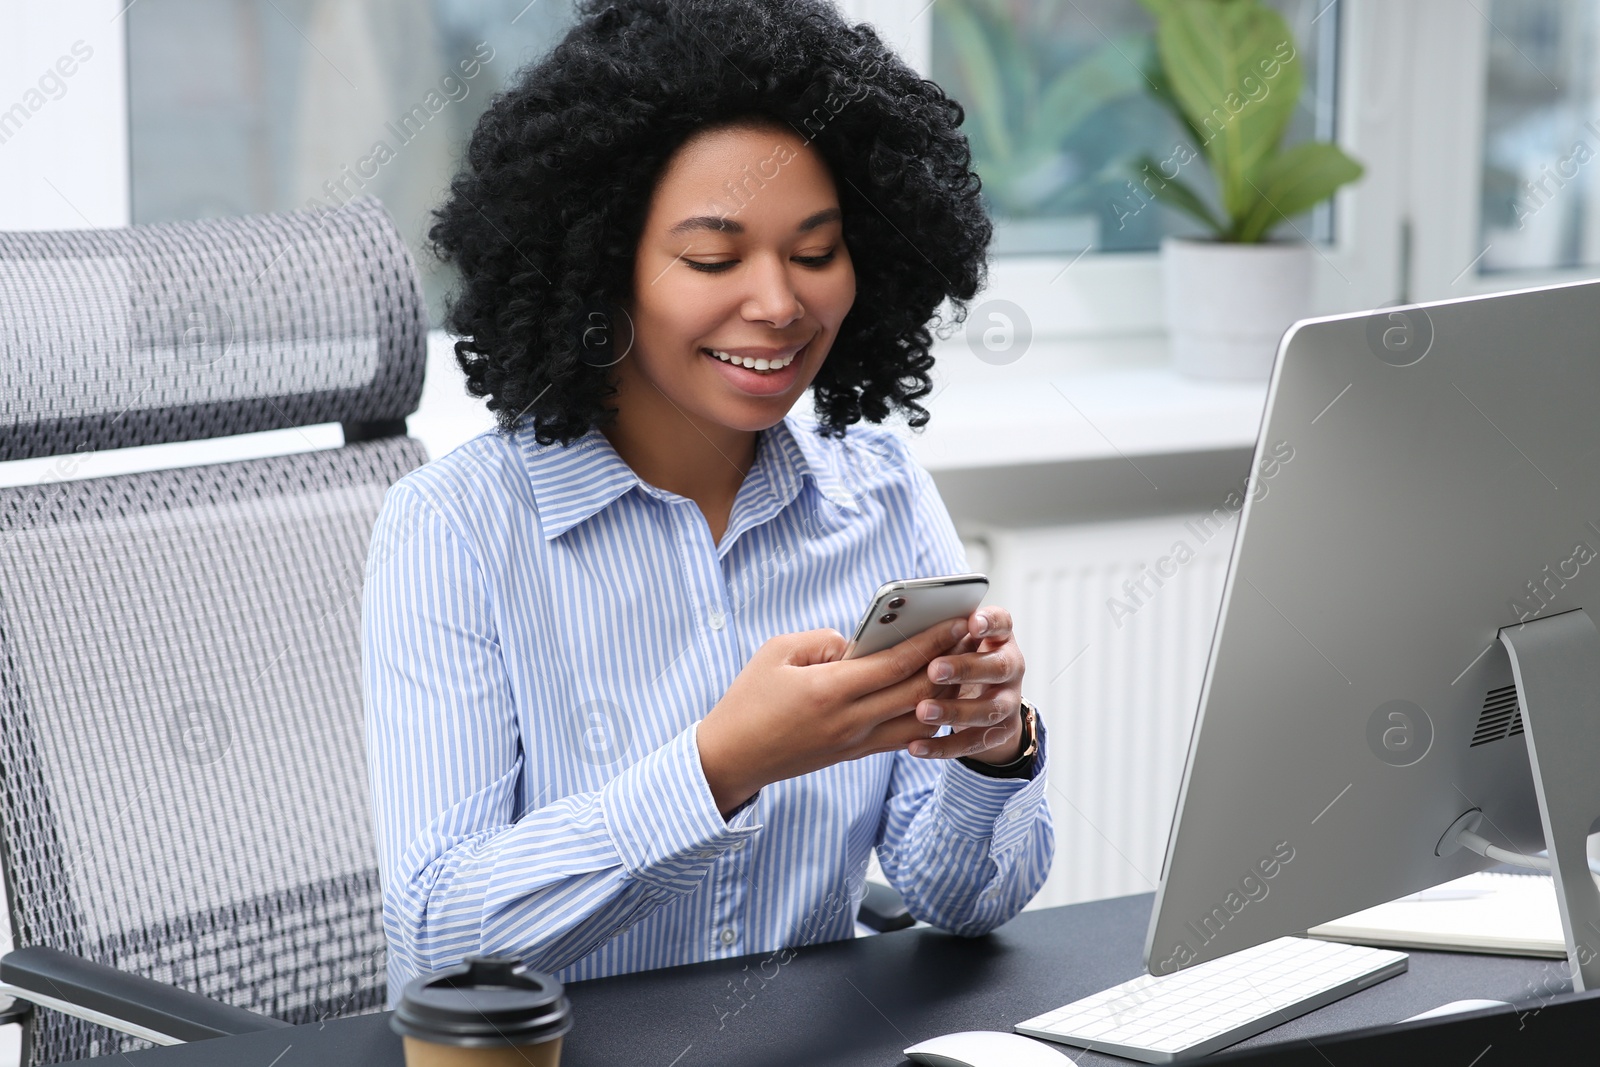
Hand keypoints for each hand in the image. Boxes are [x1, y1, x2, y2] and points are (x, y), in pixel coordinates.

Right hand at [697, 617, 968, 817]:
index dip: (931, 643)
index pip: (895, 665)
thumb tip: (857, 643)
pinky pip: (901, 737)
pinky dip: (924, 718)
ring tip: (963, 669)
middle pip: (916, 694)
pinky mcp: (852, 754)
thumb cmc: (748, 700)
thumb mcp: (776, 652)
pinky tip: (937, 699)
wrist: (731, 758)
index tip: (956, 622)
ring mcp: (854, 742)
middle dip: (949, 665)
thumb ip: (823, 640)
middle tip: (972, 641)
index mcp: (829, 691)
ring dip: (945, 696)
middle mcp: (849, 721)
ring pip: (917, 722)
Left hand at [908, 607, 1026, 765]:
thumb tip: (901, 626)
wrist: (986, 698)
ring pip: (988, 710)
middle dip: (965, 669)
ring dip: (954, 711)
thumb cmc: (960, 658)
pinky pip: (972, 742)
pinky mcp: (1000, 732)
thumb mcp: (956, 641)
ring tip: (922, 711)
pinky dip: (943, 746)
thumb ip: (942, 634)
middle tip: (934, 670)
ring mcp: (1009, 701)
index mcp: (1000, 638)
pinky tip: (916, 746)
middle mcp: (1011, 667)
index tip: (972, 623)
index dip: (990, 623)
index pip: (1002, 623)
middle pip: (997, 667)